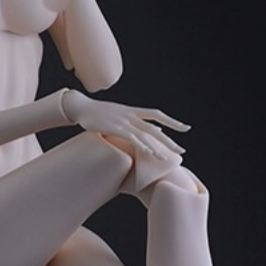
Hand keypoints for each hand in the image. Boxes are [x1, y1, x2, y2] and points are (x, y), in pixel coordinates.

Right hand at [63, 89, 189, 159]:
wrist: (80, 107)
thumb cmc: (98, 113)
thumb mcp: (119, 115)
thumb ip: (135, 122)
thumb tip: (153, 128)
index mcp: (132, 110)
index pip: (157, 114)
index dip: (172, 121)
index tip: (185, 128)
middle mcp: (130, 115)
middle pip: (154, 127)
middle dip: (169, 140)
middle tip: (181, 150)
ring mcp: (122, 121)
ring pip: (144, 134)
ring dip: (156, 147)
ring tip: (166, 159)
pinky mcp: (114, 127)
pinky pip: (131, 137)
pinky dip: (141, 145)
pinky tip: (148, 152)